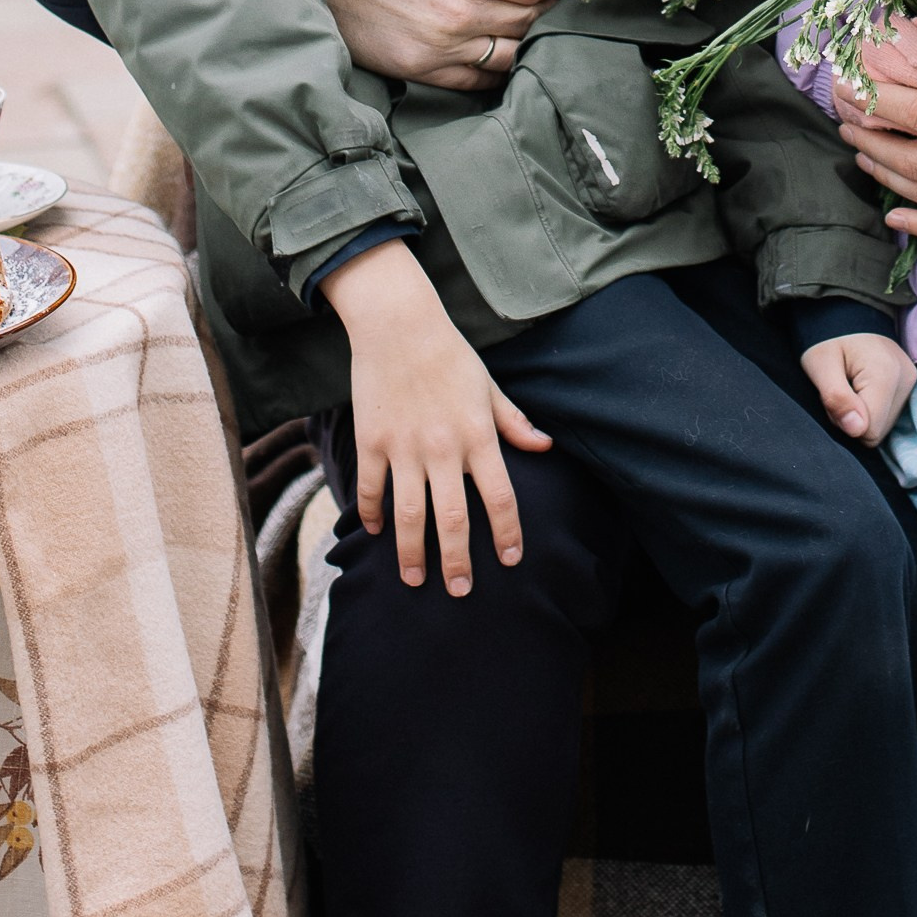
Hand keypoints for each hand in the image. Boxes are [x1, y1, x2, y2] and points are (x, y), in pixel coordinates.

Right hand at [318, 0, 557, 90]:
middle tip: (545, 7)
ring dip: (523, 43)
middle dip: (541, 12)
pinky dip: (494, 72)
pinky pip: (475, 80)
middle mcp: (462, 12)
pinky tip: (498, 58)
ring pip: (508, 55)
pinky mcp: (419, 67)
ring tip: (525, 31)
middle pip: (527, 22)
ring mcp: (441, 45)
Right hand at [321, 239, 552, 588]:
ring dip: (412, 553)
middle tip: (461, 591)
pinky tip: (376, 532)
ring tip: (415, 580)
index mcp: (478, 435)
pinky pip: (372, 489)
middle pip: (452, 519)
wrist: (398, 324)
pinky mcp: (372, 441)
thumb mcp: (489, 387)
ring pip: (409, 515)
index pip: (500, 496)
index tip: (510, 560)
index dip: (506, 533)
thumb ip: (514, 422)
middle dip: (457, 561)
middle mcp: (443, 448)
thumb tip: (544, 445)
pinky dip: (372, 514)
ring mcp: (404, 447)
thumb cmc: (450, 354)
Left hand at [800, 330, 916, 446]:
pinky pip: (888, 413)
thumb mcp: (819, 364)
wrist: (843, 309)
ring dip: (861, 413)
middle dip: (853, 419)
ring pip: (883, 424)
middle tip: (837, 389)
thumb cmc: (826, 336)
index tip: (832, 396)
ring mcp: (911, 380)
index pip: (869, 432)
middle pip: (878, 430)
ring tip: (847, 385)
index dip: (843, 421)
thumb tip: (858, 430)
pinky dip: (870, 407)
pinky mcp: (909, 382)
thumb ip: (836, 398)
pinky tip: (859, 386)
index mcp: (885, 374)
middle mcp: (906, 378)